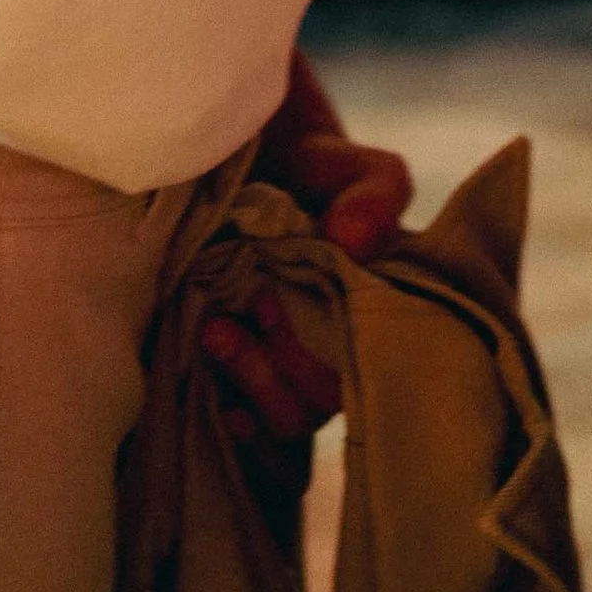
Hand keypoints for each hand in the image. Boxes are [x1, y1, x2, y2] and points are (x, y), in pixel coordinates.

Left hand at [203, 53, 413, 483]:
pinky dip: (238, 419)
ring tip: (212, 332)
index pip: (368, 369)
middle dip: (274, 367)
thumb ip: (376, 190)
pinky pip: (255, 427)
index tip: (267, 302)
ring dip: (249, 382)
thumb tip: (351, 242)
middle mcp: (342, 349)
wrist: (256, 164)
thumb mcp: (354, 166)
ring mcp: (298, 366)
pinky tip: (217, 400)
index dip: (318, 354)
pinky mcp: (256, 376)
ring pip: (289, 417)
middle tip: (233, 316)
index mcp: (379, 312)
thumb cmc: (316, 169)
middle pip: (320, 400)